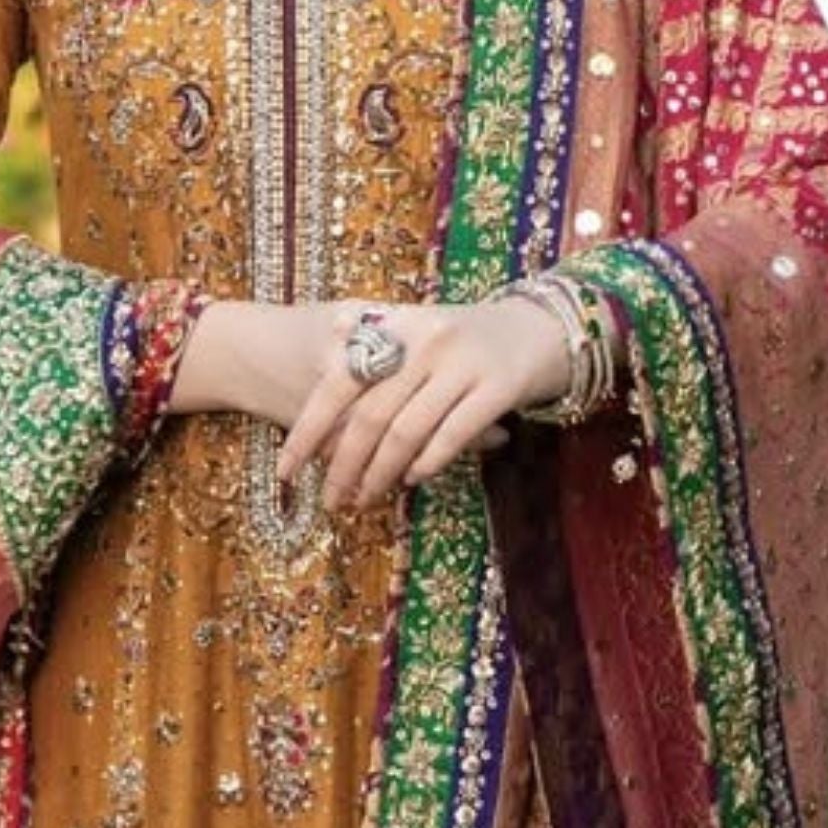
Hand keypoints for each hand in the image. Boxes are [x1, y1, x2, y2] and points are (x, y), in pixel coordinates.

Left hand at [276, 290, 568, 511]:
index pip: (338, 384)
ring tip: (365, 500)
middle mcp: (424, 341)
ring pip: (407, 432)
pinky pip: (452, 434)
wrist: (541, 326)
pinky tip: (412, 480)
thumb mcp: (412, 340)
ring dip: (380, 475)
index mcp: (395, 326)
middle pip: (369, 417)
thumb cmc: (462, 342)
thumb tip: (320, 432)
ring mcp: (462, 362)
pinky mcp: (498, 386)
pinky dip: (427, 463)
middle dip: (344, 467)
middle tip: (331, 501)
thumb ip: (369, 367)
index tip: (286, 473)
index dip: (306, 431)